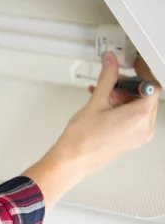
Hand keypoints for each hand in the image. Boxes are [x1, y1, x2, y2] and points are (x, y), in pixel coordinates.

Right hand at [22, 52, 160, 210]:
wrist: (72, 161)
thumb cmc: (81, 140)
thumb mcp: (96, 102)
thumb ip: (107, 78)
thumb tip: (111, 63)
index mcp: (139, 116)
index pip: (151, 87)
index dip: (140, 73)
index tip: (132, 66)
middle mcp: (144, 128)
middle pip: (146, 97)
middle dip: (129, 86)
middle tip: (112, 81)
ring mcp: (138, 136)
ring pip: (139, 107)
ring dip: (123, 97)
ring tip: (104, 94)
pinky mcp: (131, 141)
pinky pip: (133, 119)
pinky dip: (122, 109)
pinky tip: (104, 105)